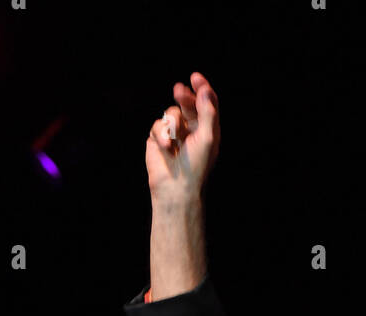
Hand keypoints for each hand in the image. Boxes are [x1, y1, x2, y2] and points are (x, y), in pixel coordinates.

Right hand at [146, 71, 219, 204]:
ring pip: (171, 112)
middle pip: (188, 104)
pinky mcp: (158, 138)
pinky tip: (166, 146)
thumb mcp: (207, 138)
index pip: (206, 104)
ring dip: (172, 122)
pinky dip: (161, 133)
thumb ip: (207, 113)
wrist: (175, 188)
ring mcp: (174, 134)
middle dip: (183, 97)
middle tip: (179, 91)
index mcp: (208, 131)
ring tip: (174, 139)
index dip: (202, 89)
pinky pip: (157, 124)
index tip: (195, 77)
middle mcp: (192, 131)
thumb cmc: (195, 166)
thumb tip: (205, 89)